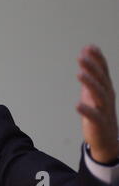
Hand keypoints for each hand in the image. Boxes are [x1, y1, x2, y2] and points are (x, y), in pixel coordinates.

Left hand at [76, 45, 117, 163]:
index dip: (97, 59)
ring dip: (90, 84)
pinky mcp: (99, 123)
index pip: (103, 71)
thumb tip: (86, 51)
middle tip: (82, 57)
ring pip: (99, 95)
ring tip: (79, 74)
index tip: (89, 47)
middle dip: (92, 68)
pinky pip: (94, 116)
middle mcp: (107, 97)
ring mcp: (104, 109)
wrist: (106, 138)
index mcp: (106, 88)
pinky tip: (77, 104)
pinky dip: (86, 110)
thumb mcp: (94, 89)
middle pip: (101, 80)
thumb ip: (90, 72)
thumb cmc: (98, 110)